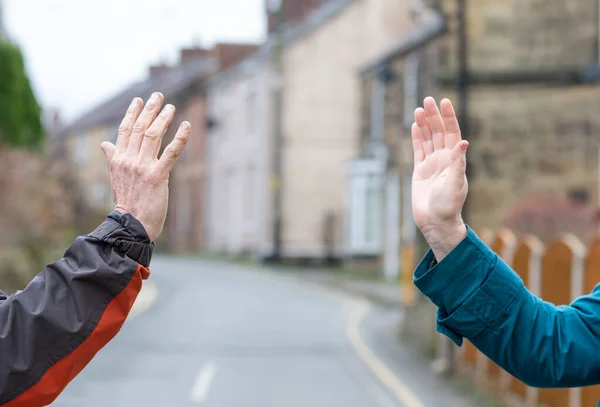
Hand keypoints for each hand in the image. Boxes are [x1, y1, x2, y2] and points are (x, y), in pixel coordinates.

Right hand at [100, 92, 189, 240]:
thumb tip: (105, 144)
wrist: (131, 225)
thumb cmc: (127, 203)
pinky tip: (186, 126)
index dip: (132, 113)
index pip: (125, 130)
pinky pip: (171, 153)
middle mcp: (129, 160)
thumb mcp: (116, 178)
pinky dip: (180, 138)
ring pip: (154, 135)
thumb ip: (113, 158)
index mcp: (119, 159)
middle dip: (149, 110)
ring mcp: (143, 167)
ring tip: (171, 107)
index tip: (138, 100)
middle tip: (158, 95)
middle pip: (140, 128)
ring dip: (163, 118)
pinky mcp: (157, 176)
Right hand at [411, 97, 467, 259]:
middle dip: (434, 116)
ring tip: (419, 109)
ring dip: (424, 124)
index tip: (444, 102)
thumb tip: (463, 142)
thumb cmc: (449, 205)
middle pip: (438, 132)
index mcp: (454, 159)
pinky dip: (416, 138)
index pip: (452, 132)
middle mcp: (444, 159)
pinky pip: (418, 150)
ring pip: (427, 139)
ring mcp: (431, 164)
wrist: (436, 221)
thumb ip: (458, 163)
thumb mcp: (455, 183)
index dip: (449, 117)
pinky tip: (414, 126)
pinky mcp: (420, 171)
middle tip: (428, 100)